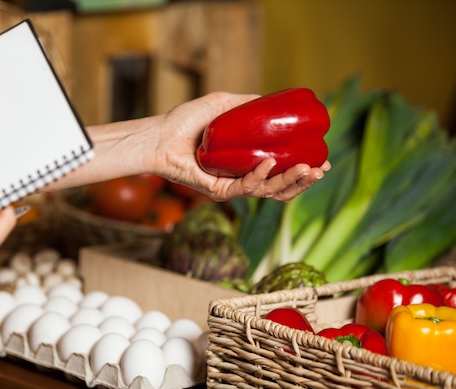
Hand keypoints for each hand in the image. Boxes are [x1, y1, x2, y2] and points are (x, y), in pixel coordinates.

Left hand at [151, 91, 330, 201]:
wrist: (159, 134)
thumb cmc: (186, 121)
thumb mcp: (224, 105)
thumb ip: (250, 104)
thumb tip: (277, 101)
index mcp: (246, 164)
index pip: (280, 173)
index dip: (303, 171)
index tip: (323, 161)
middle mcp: (240, 179)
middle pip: (279, 188)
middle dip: (303, 181)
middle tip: (320, 169)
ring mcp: (230, 187)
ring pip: (267, 192)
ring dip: (290, 182)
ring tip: (308, 169)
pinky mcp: (217, 190)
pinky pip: (244, 188)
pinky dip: (259, 176)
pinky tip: (269, 163)